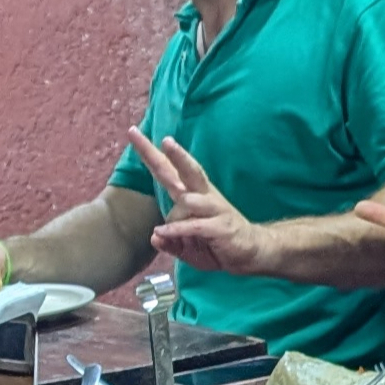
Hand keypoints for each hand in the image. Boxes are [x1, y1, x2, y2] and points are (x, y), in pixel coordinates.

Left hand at [131, 129, 272, 275]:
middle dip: (176, 155)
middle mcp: (203, 196)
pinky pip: (195, 225)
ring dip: (178, 209)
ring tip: (162, 228)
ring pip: (190, 200)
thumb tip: (154, 238)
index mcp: (191, 194)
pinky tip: (163, 232)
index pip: (168, 170)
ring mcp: (214, 210)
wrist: (250, 251)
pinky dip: (178, 229)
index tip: (133, 132)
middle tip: (165, 140)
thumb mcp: (187, 247)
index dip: (151, 153)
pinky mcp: (220, 226)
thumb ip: (170, 242)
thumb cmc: (215, 243)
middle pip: (188, 170)